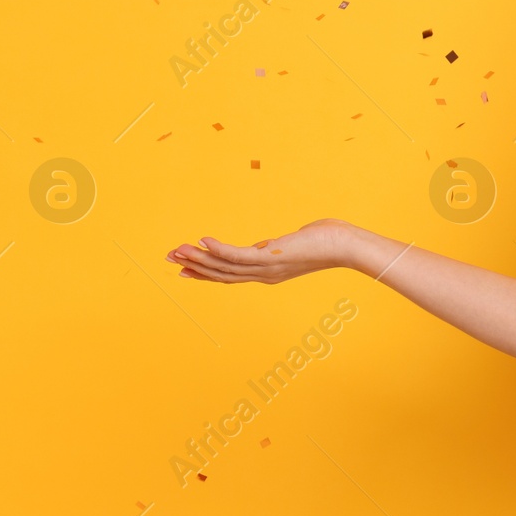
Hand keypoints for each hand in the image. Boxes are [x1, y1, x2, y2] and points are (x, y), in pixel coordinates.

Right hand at [167, 218, 364, 283]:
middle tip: (170, 258)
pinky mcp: (271, 258)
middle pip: (221, 273)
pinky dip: (219, 249)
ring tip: (178, 250)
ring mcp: (267, 268)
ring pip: (225, 267)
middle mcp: (264, 275)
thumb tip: (270, 244)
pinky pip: (239, 255)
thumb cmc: (327, 240)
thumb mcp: (295, 244)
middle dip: (194, 266)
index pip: (230, 275)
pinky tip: (204, 241)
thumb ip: (277, 246)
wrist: (346, 246)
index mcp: (268, 272)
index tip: (184, 269)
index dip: (205, 272)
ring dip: (199, 258)